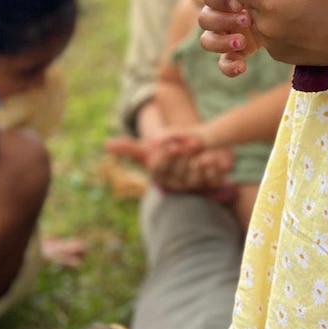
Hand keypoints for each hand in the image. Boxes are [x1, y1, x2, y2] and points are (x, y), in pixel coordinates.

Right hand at [104, 133, 233, 194]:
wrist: (189, 154)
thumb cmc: (165, 151)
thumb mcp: (148, 149)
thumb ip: (129, 148)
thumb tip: (106, 145)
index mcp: (160, 173)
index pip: (160, 167)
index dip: (166, 156)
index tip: (171, 144)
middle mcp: (176, 182)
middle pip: (179, 172)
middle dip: (185, 159)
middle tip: (190, 144)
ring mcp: (194, 184)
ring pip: (197, 179)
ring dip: (201, 168)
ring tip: (205, 156)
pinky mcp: (211, 183)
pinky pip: (215, 180)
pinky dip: (219, 172)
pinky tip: (221, 162)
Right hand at [197, 0, 262, 76]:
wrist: (292, 3)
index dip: (221, 0)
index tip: (239, 4)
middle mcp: (221, 10)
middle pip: (205, 17)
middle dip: (222, 21)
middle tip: (247, 20)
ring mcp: (226, 31)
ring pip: (206, 40)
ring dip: (221, 43)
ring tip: (242, 42)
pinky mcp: (235, 49)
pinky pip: (223, 61)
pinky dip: (228, 66)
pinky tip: (242, 67)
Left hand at [200, 0, 327, 73]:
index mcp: (269, 4)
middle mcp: (265, 27)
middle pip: (247, 7)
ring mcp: (270, 44)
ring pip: (257, 22)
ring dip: (267, 15)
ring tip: (294, 12)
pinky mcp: (277, 55)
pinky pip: (267, 37)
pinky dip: (276, 30)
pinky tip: (298, 26)